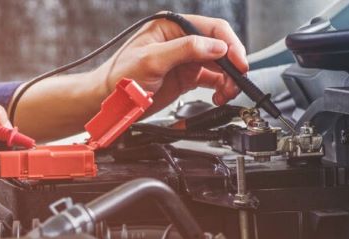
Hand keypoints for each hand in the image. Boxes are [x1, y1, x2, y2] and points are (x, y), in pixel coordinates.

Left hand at [93, 13, 247, 113]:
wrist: (110, 102)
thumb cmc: (120, 77)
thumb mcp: (152, 59)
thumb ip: (185, 49)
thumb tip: (216, 46)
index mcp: (172, 26)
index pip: (210, 28)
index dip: (228, 43)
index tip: (238, 60)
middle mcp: (181, 40)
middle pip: (219, 46)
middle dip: (232, 63)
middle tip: (238, 78)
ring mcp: (185, 60)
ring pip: (219, 65)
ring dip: (228, 78)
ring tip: (227, 92)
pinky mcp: (187, 78)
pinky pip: (212, 80)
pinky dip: (220, 88)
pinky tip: (219, 95)